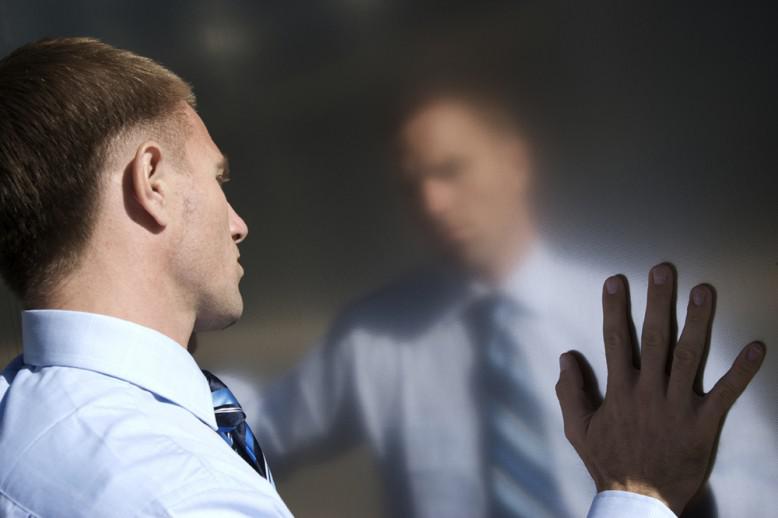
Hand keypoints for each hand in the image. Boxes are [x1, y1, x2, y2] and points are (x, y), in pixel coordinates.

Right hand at [555, 264, 764, 514]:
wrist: (639, 501)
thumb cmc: (609, 463)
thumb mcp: (578, 429)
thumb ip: (570, 392)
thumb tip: (566, 356)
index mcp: (619, 391)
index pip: (616, 341)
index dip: (615, 309)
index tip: (617, 281)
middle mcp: (648, 393)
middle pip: (654, 340)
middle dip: (658, 303)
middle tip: (664, 271)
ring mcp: (677, 407)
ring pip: (689, 357)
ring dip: (697, 322)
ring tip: (704, 291)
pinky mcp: (704, 425)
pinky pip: (725, 395)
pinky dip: (741, 372)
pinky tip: (756, 348)